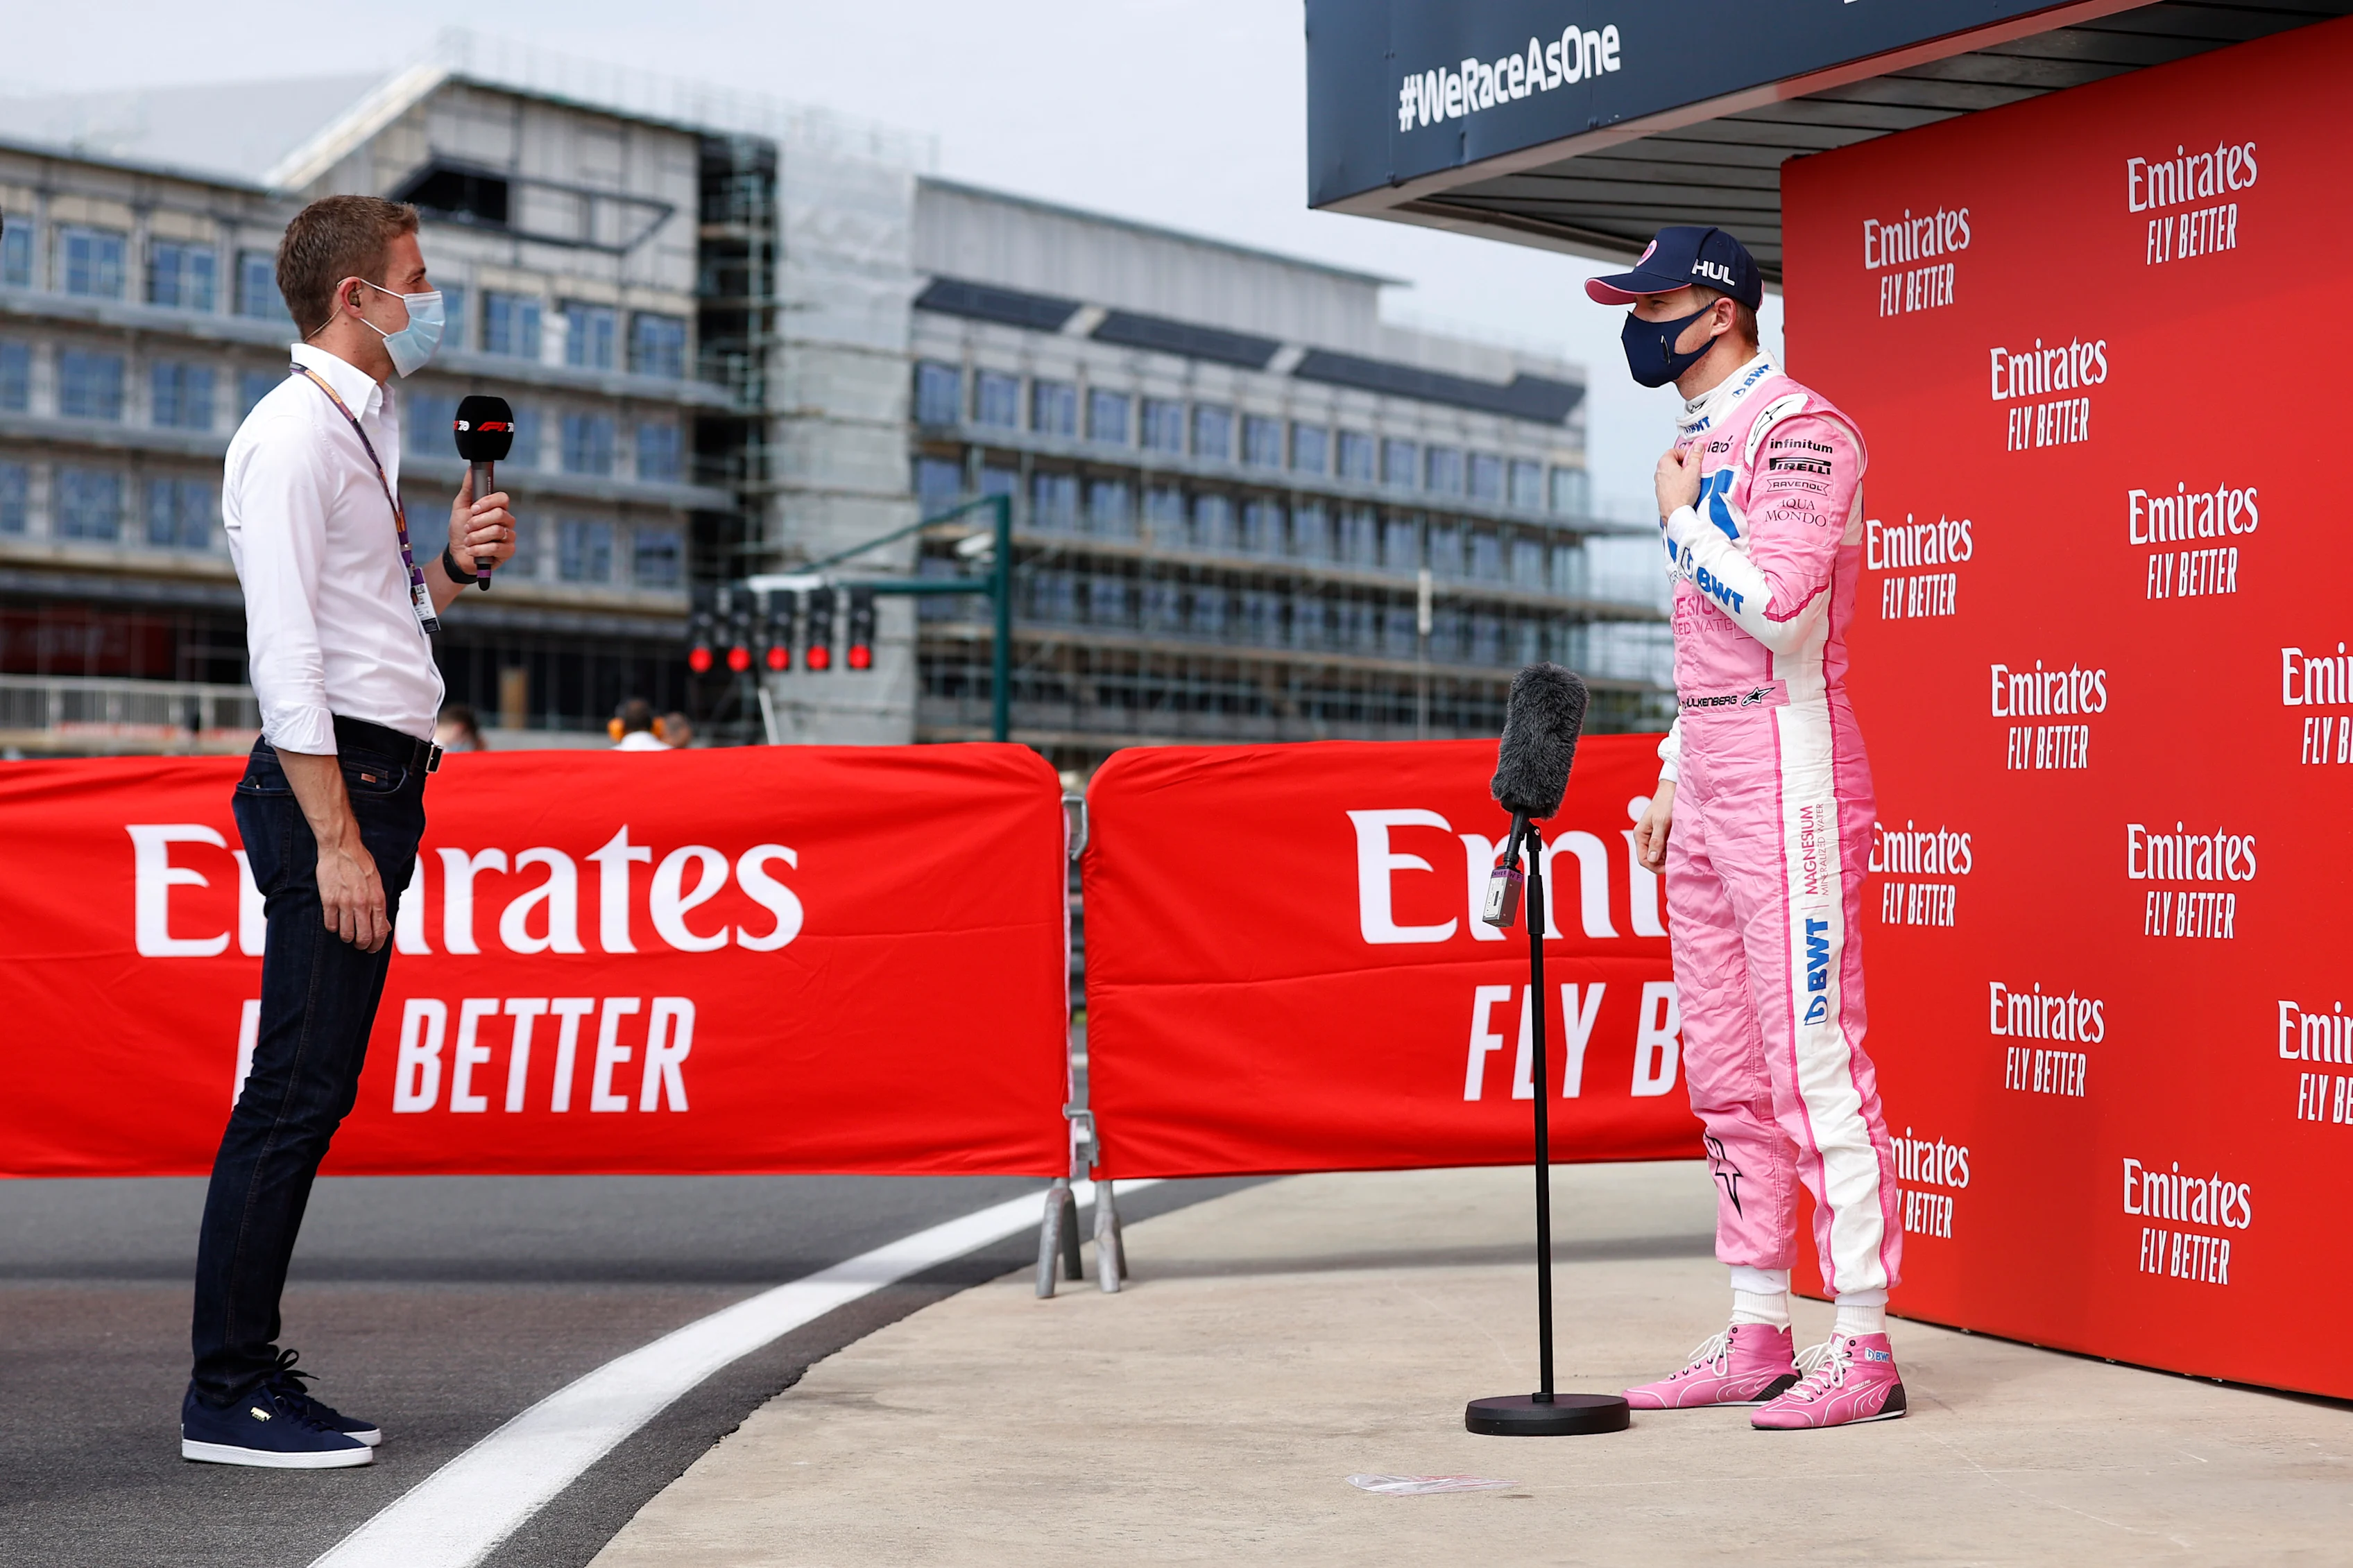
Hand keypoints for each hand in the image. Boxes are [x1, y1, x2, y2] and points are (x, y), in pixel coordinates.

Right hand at [315, 834, 389, 951]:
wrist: (341, 847)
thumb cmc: (361, 863)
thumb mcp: (377, 883)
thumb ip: (380, 905)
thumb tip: (384, 926)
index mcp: (378, 899)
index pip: (380, 931)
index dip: (376, 944)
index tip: (372, 949)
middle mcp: (363, 903)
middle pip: (363, 937)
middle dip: (362, 945)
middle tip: (359, 945)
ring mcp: (345, 902)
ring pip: (346, 934)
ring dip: (347, 938)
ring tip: (346, 934)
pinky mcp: (329, 900)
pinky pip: (330, 924)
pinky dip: (332, 928)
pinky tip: (334, 923)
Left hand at [449, 470, 516, 575]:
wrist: (457, 555)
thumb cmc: (460, 531)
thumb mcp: (460, 507)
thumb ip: (468, 489)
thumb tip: (471, 469)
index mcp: (497, 509)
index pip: (502, 498)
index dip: (487, 503)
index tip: (473, 509)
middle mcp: (506, 521)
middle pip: (500, 514)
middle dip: (478, 522)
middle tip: (467, 528)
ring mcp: (509, 536)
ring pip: (497, 531)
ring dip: (476, 537)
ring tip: (468, 541)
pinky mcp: (508, 551)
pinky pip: (497, 547)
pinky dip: (480, 549)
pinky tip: (472, 551)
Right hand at [1633, 782, 1675, 871]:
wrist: (1673, 790)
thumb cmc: (1666, 803)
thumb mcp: (1662, 822)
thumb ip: (1656, 841)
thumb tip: (1652, 858)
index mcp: (1640, 834)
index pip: (1643, 859)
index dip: (1655, 867)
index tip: (1669, 868)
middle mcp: (1645, 837)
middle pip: (1651, 859)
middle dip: (1663, 862)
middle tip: (1678, 861)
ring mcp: (1654, 836)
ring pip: (1659, 855)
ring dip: (1668, 856)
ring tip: (1680, 853)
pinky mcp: (1662, 835)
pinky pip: (1665, 848)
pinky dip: (1672, 850)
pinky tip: (1680, 847)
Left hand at [1654, 441, 1704, 520]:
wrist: (1676, 513)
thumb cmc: (1681, 494)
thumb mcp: (1693, 471)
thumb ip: (1695, 456)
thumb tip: (1697, 447)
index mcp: (1664, 463)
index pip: (1674, 450)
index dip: (1686, 453)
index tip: (1694, 458)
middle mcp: (1659, 473)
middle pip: (1673, 462)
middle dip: (1685, 464)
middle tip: (1694, 469)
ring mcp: (1659, 484)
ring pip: (1672, 473)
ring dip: (1682, 475)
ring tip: (1692, 481)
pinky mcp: (1662, 493)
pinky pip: (1671, 484)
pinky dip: (1679, 484)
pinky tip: (1687, 490)